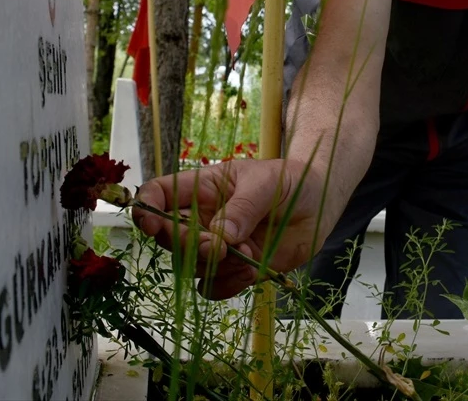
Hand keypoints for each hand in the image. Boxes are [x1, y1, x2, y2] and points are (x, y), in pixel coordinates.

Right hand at [131, 158, 332, 299]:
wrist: (320, 203)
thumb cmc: (290, 180)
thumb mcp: (267, 183)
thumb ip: (242, 207)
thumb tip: (218, 236)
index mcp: (203, 188)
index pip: (160, 194)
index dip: (147, 208)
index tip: (151, 223)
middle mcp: (203, 219)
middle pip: (169, 237)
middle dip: (187, 246)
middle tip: (216, 246)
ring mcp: (217, 246)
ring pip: (191, 267)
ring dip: (214, 266)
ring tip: (249, 253)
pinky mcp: (235, 269)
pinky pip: (214, 288)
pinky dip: (229, 284)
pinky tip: (253, 270)